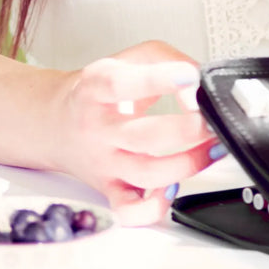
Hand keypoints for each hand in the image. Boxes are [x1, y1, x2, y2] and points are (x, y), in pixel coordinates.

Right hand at [54, 41, 222, 224]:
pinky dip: (155, 207)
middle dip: (188, 129)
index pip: (121, 84)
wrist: (57, 122)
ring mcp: (104, 162)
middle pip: (144, 136)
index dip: (159, 80)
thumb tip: (198, 82)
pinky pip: (130, 211)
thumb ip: (168, 60)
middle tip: (211, 118)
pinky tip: (174, 188)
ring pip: (147, 174)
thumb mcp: (129, 58)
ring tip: (212, 147)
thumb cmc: (100, 90)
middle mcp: (97, 128)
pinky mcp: (109, 189)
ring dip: (189, 164)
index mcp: (96, 88)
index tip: (190, 77)